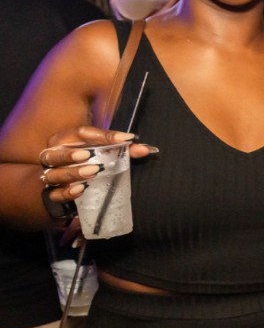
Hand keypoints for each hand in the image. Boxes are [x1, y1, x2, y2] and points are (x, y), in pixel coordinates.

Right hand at [38, 127, 154, 205]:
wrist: (65, 180)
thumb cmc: (87, 159)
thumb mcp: (102, 151)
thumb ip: (124, 150)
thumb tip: (147, 149)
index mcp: (66, 140)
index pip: (81, 133)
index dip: (103, 135)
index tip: (125, 139)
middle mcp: (54, 155)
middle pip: (56, 153)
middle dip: (70, 154)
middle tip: (87, 155)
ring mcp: (52, 174)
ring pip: (54, 173)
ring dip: (72, 173)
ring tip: (92, 172)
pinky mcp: (53, 193)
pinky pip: (55, 194)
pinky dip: (67, 192)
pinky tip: (80, 190)